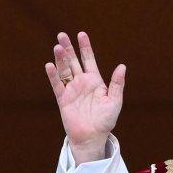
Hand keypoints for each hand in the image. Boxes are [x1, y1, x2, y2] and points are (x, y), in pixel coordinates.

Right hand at [45, 31, 126, 164]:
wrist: (92, 137)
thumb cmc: (105, 121)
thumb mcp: (115, 101)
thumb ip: (117, 84)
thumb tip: (122, 66)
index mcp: (95, 81)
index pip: (89, 59)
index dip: (85, 47)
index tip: (81, 34)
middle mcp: (82, 82)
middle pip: (73, 61)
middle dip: (68, 48)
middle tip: (62, 35)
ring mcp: (71, 90)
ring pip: (64, 70)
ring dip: (60, 59)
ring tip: (57, 47)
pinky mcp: (63, 99)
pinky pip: (57, 85)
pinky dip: (53, 75)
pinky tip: (50, 65)